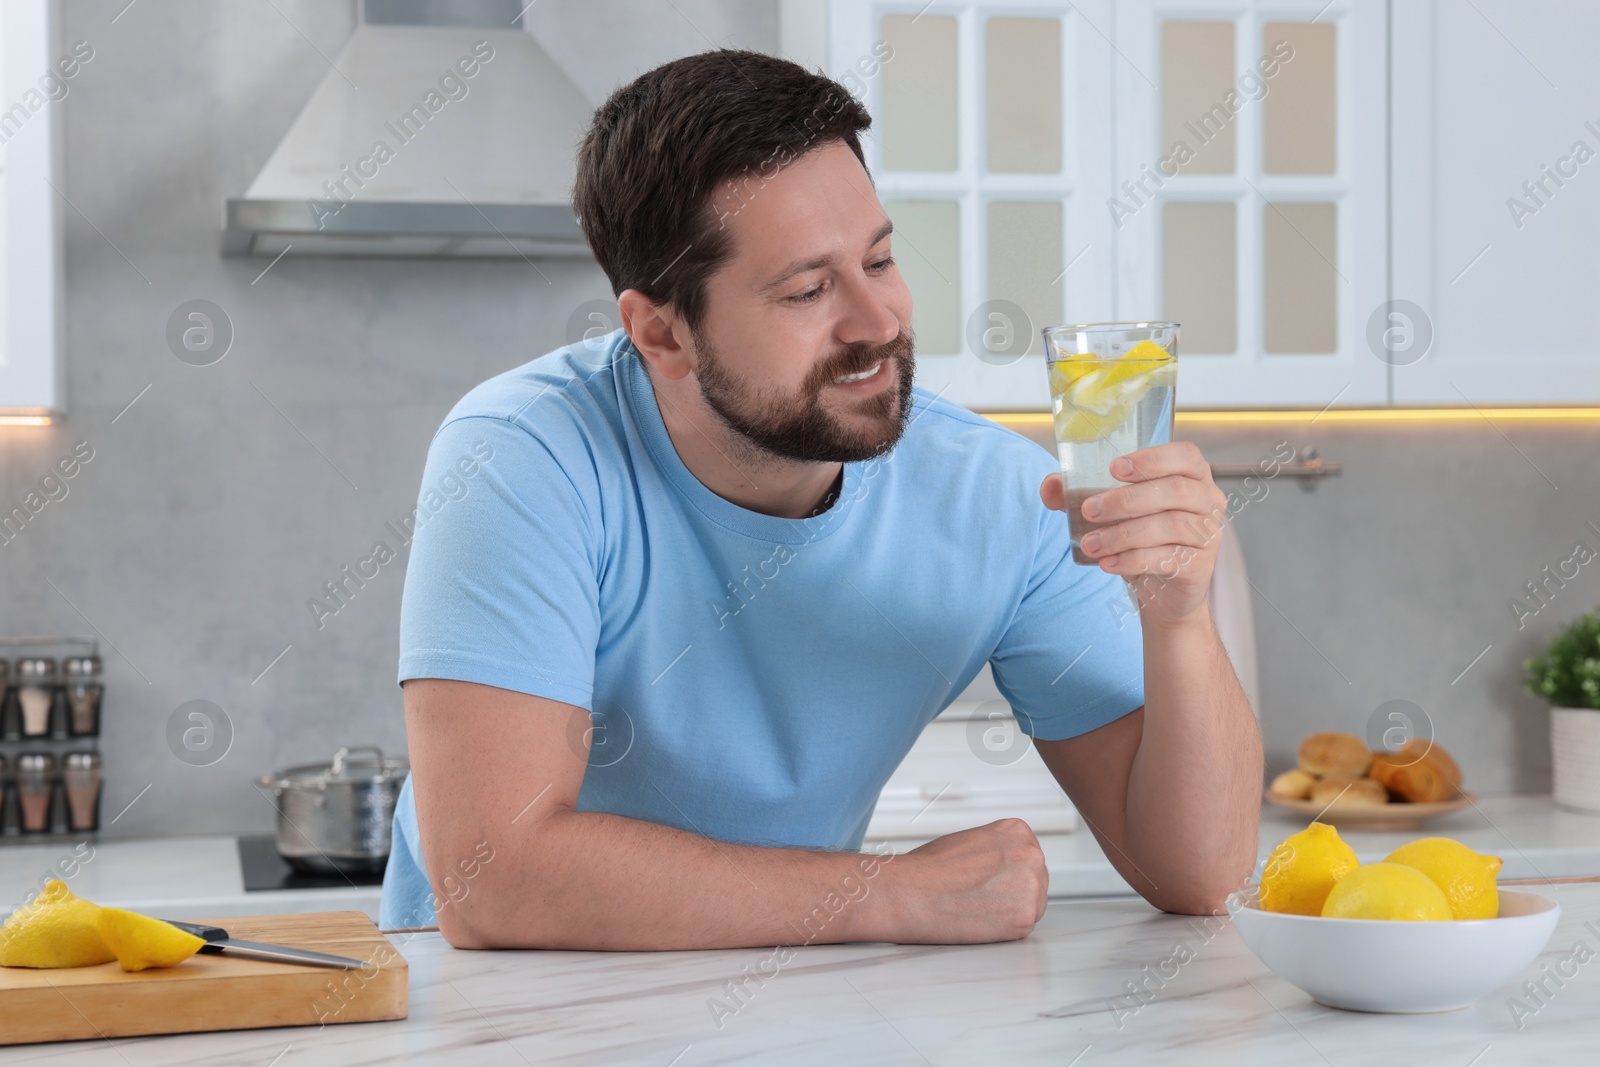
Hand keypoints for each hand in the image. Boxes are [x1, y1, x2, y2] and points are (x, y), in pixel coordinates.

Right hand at [889, 819, 1046, 942]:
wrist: (908, 893)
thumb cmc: (929, 868)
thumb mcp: (971, 840)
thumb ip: (998, 850)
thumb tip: (1008, 867)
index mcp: (1018, 831)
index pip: (1030, 858)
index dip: (1008, 873)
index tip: (988, 880)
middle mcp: (1031, 854)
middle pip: (1036, 882)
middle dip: (1013, 892)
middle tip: (981, 898)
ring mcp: (1031, 887)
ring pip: (1032, 906)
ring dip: (1010, 911)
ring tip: (976, 907)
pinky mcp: (1025, 919)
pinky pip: (1022, 928)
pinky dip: (1002, 930)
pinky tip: (978, 919)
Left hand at [1038, 440, 1226, 623]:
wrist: (1165, 592)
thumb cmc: (1142, 539)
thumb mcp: (1113, 513)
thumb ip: (1081, 494)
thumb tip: (1049, 487)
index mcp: (1192, 476)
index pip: (1184, 456)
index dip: (1151, 459)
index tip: (1114, 469)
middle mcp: (1208, 500)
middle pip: (1173, 491)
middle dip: (1125, 500)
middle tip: (1089, 511)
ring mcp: (1208, 534)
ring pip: (1169, 526)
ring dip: (1123, 535)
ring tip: (1090, 544)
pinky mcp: (1201, 566)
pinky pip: (1168, 558)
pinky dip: (1133, 560)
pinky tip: (1108, 564)